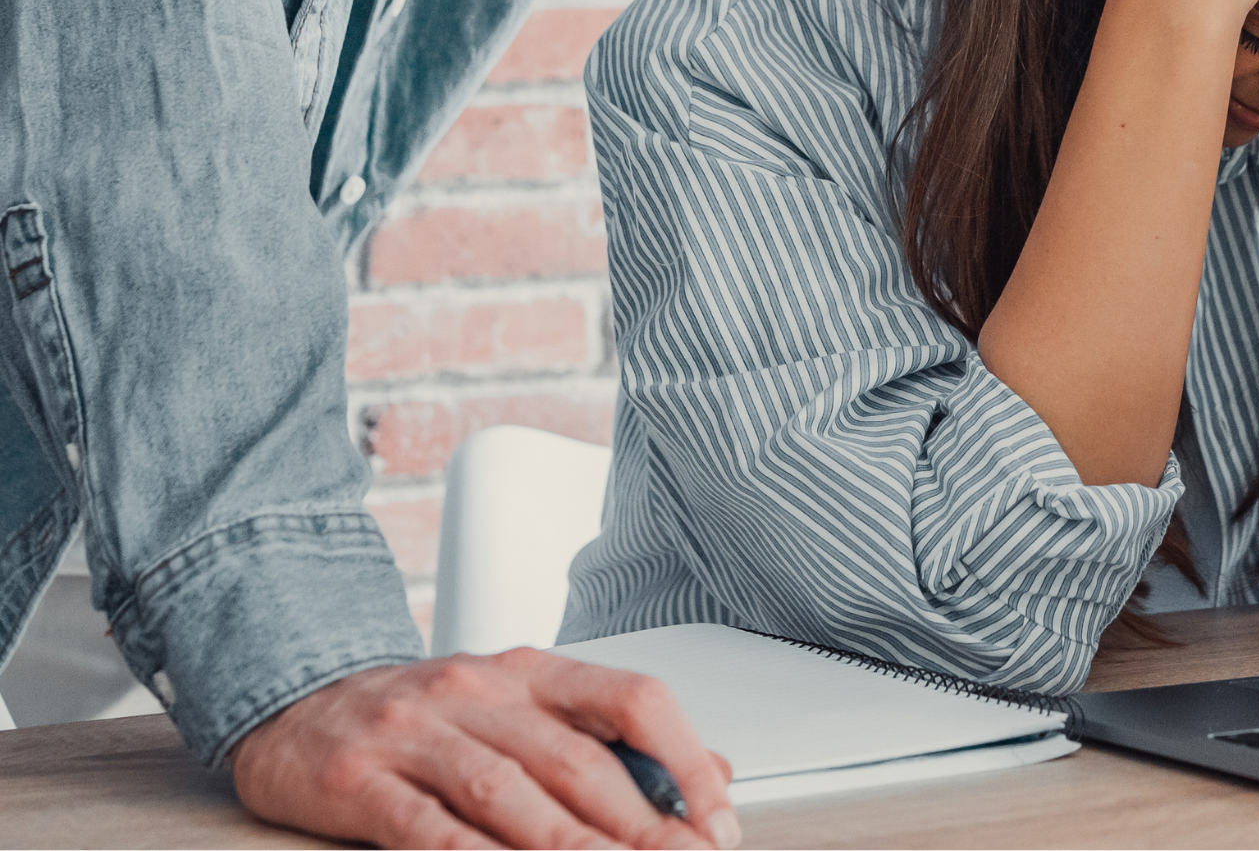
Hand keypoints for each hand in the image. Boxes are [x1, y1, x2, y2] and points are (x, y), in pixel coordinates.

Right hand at [231, 650, 737, 850]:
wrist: (295, 701)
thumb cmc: (425, 715)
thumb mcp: (518, 705)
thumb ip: (604, 737)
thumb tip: (709, 775)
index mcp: (530, 669)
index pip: (630, 698)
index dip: (683, 756)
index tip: (718, 816)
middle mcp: (482, 690)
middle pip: (578, 758)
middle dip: (641, 822)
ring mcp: (419, 733)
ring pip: (512, 792)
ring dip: (572, 846)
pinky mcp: (362, 782)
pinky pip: (427, 829)